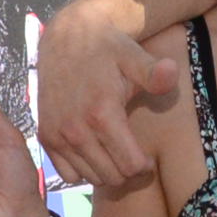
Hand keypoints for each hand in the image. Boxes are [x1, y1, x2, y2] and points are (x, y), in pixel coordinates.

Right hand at [33, 0, 182, 190]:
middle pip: (113, 176)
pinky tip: (93, 152)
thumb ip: (153, 73)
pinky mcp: (46, 136)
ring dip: (106, 170)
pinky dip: (82, 169)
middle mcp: (76, 129)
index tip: (148, 157)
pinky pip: (68, 174)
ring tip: (115, 152)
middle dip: (127, 170)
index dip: (144, 166)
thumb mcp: (134, 57)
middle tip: (133, 155)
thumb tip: (170, 72)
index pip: (129, 166)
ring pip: (91, 178)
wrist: (67, 38)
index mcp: (101, 114)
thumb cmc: (108, 49)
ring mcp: (57, 135)